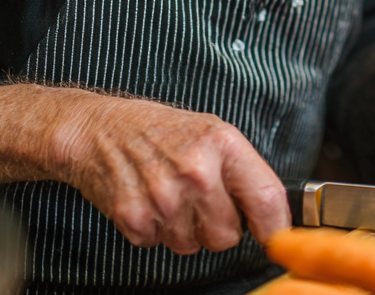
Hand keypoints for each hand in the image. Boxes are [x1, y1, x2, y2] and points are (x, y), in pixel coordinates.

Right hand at [49, 94, 290, 254]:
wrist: (100, 129)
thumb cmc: (161, 131)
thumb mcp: (212, 132)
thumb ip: (242, 170)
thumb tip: (273, 212)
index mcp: (223, 144)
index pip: (266, 198)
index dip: (275, 226)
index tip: (275, 237)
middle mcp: (196, 171)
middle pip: (227, 236)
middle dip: (217, 227)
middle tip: (200, 201)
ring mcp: (163, 196)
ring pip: (192, 245)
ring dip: (184, 229)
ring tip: (170, 194)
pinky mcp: (133, 216)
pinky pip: (158, 245)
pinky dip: (154, 230)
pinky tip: (148, 201)